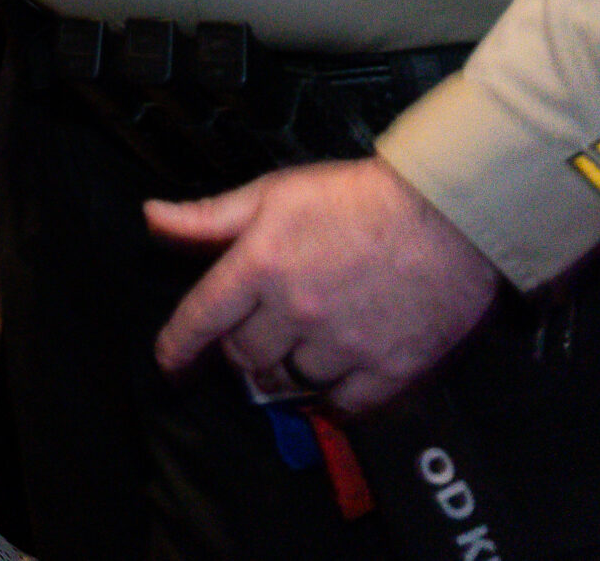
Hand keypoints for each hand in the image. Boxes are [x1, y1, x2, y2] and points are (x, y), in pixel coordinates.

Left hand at [149, 156, 501, 414]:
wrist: (447, 217)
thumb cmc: (357, 197)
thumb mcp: (275, 193)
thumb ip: (210, 216)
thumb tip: (152, 217)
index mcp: (261, 265)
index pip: (201, 318)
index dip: (178, 345)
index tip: (169, 363)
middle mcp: (296, 311)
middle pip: (245, 356)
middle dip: (240, 350)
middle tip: (254, 338)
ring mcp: (343, 344)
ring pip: (291, 381)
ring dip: (284, 372)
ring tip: (295, 353)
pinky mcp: (390, 368)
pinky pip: (345, 406)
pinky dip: (333, 399)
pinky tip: (334, 381)